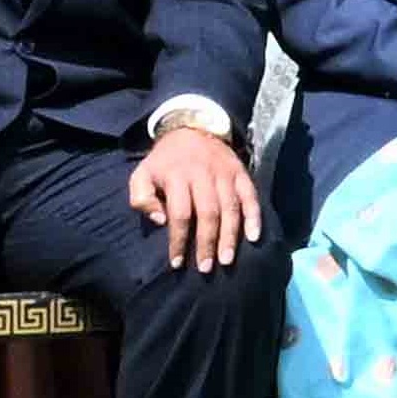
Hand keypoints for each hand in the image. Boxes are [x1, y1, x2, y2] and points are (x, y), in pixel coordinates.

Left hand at [132, 121, 263, 269]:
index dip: (179, 240)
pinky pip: (251, 197)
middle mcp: (204, 175)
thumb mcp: (141, 174)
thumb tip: (159, 221)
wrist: (191, 129)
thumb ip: (141, 198)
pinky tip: (254, 237)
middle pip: (208, 214)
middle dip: (207, 243)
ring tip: (227, 260)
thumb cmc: (164, 162)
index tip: (177, 263)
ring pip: (230, 208)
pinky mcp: (241, 173)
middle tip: (205, 268)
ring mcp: (225, 174)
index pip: (180, 214)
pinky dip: (254, 217)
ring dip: (230, 236)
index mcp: (177, 176)